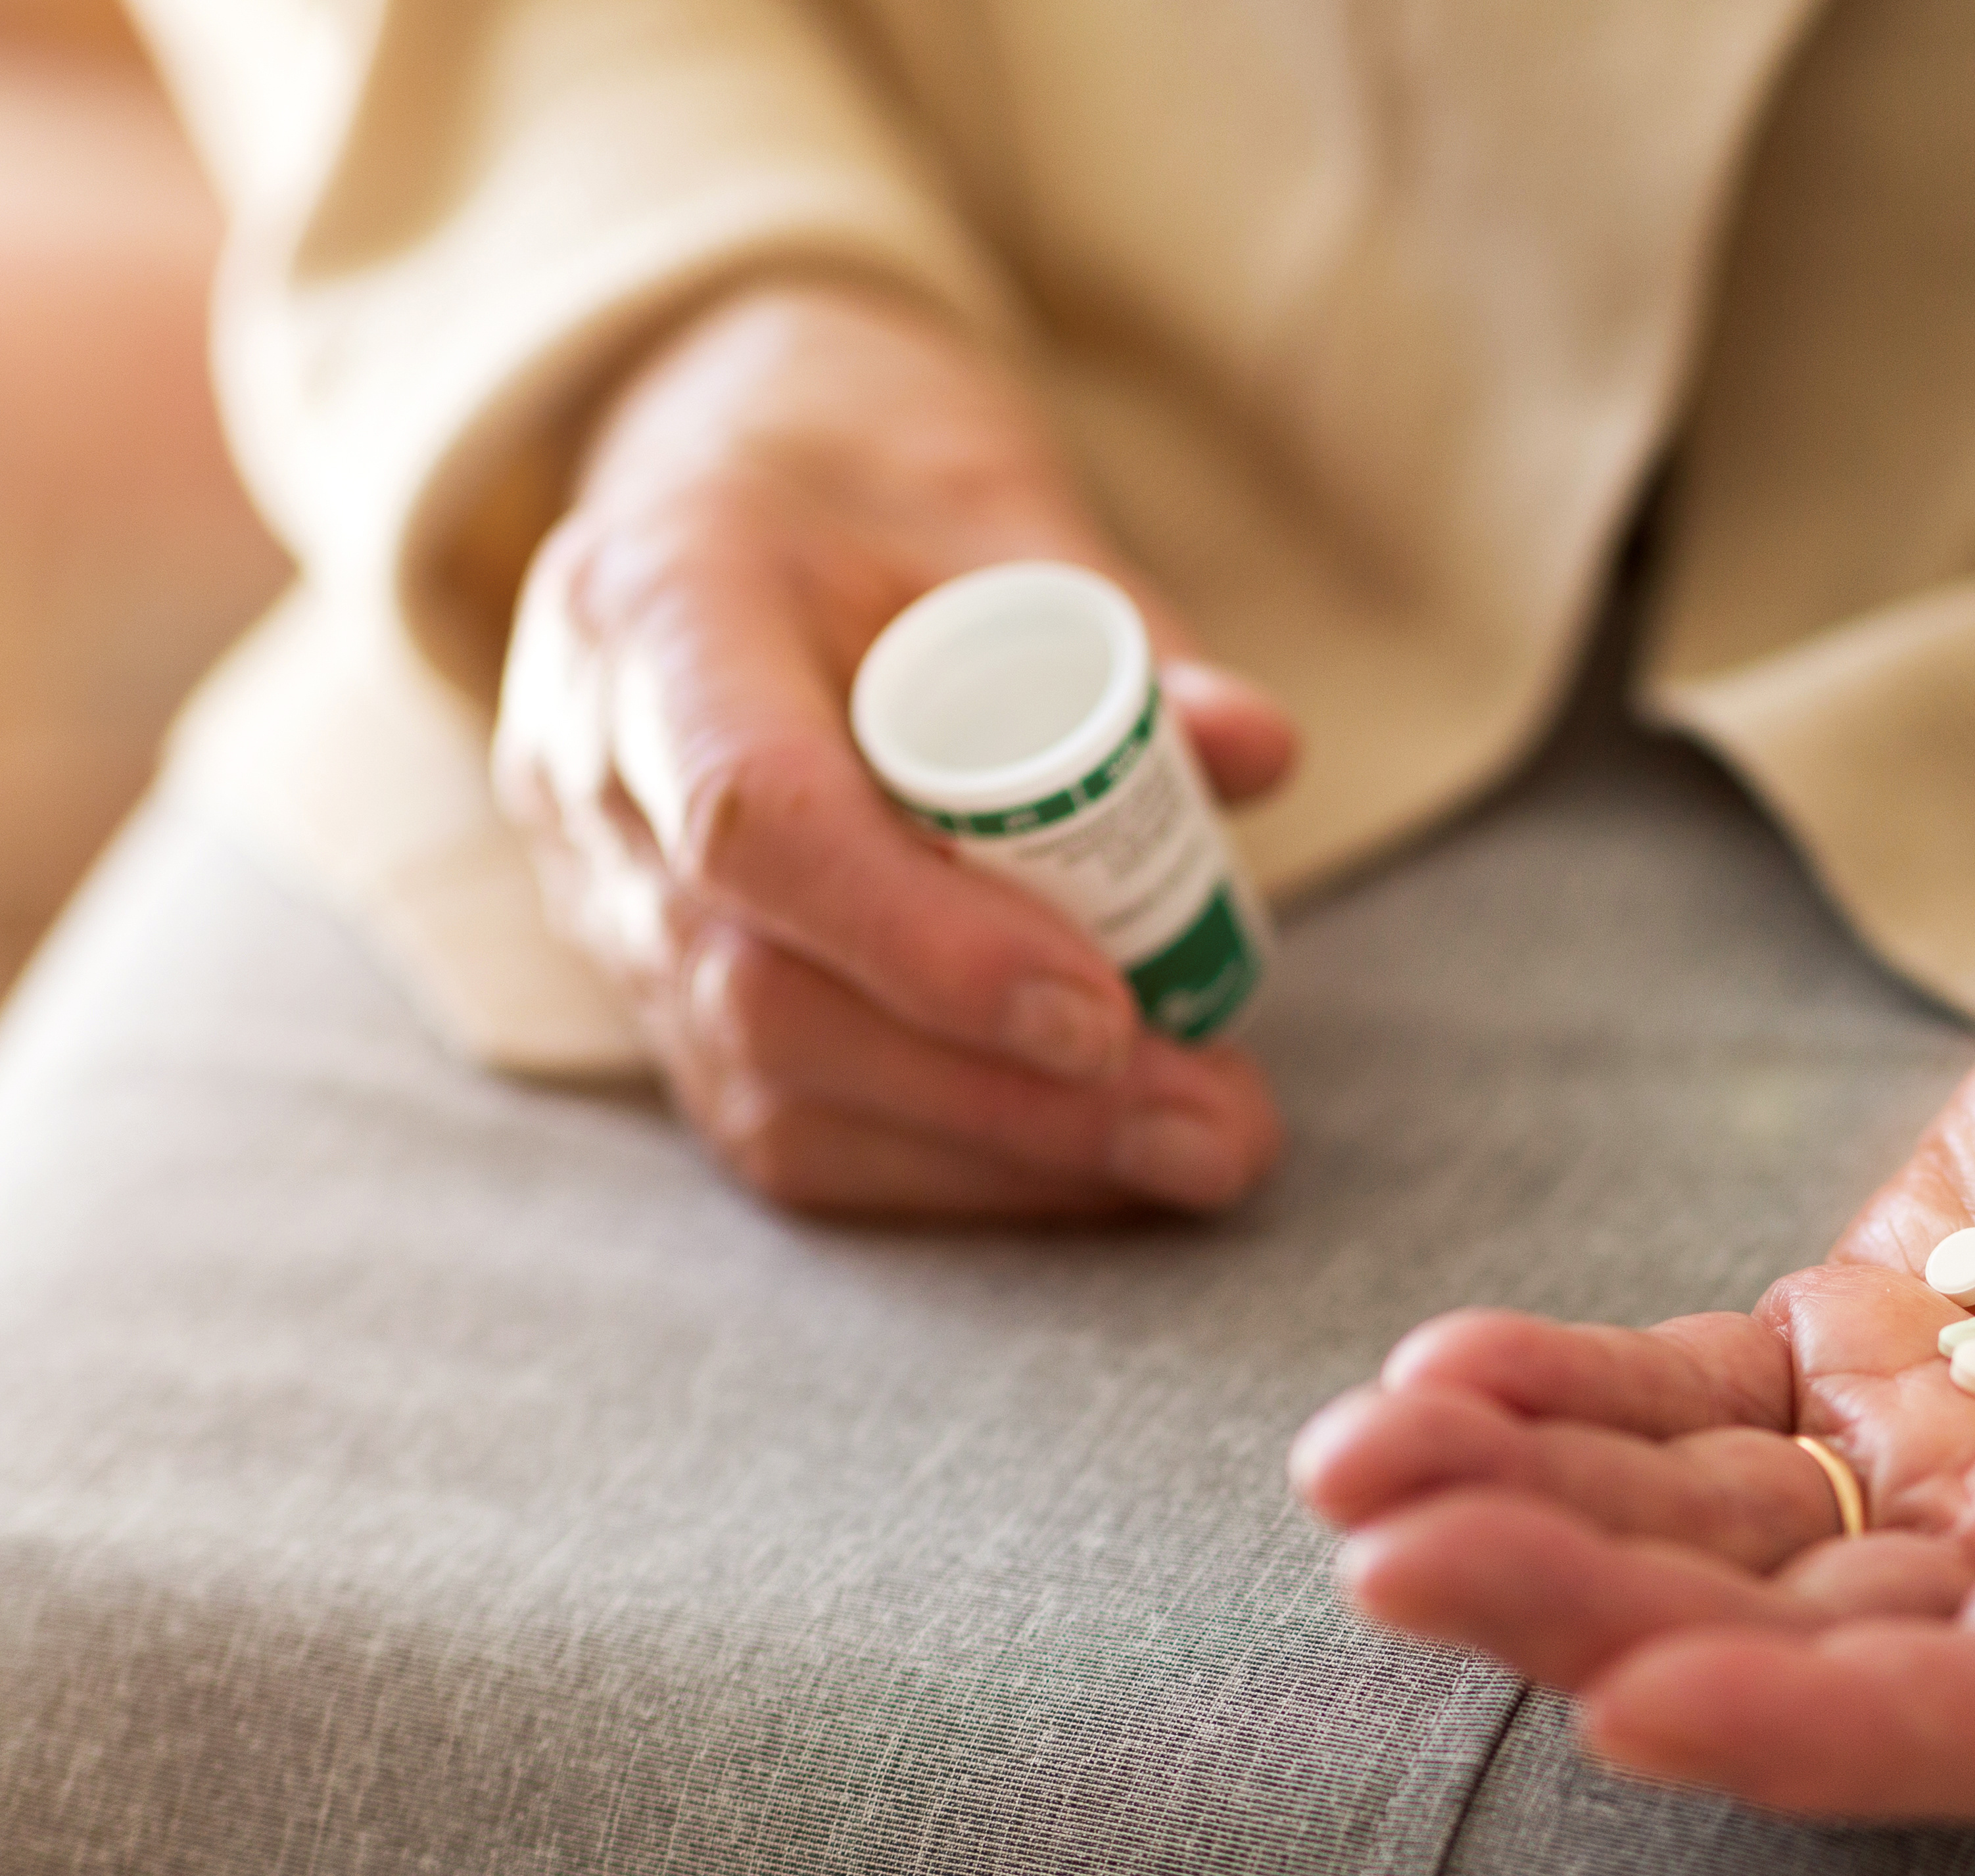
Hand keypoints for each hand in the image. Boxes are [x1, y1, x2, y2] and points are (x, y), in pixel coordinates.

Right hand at [496, 277, 1296, 1215]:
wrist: (724, 486)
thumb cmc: (868, 483)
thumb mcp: (997, 507)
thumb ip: (1124, 631)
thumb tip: (1258, 752)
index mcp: (656, 606)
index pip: (749, 816)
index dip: (927, 944)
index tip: (1106, 1015)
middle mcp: (589, 773)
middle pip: (765, 993)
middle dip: (1005, 1092)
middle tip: (1216, 1124)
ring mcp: (601, 899)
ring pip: (770, 1087)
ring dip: (1001, 1152)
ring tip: (1198, 1151)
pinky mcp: (653, 991)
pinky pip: (781, 1121)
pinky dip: (953, 1164)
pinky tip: (1099, 1166)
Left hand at [1292, 736, 1974, 1818]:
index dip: (1821, 1728)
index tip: (1627, 1699)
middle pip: (1800, 1642)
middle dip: (1591, 1610)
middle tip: (1393, 1554)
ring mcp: (1939, 1464)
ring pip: (1707, 1533)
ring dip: (1525, 1504)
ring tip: (1350, 1461)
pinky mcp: (1854, 1356)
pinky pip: (1684, 1403)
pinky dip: (1558, 1396)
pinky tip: (1432, 1377)